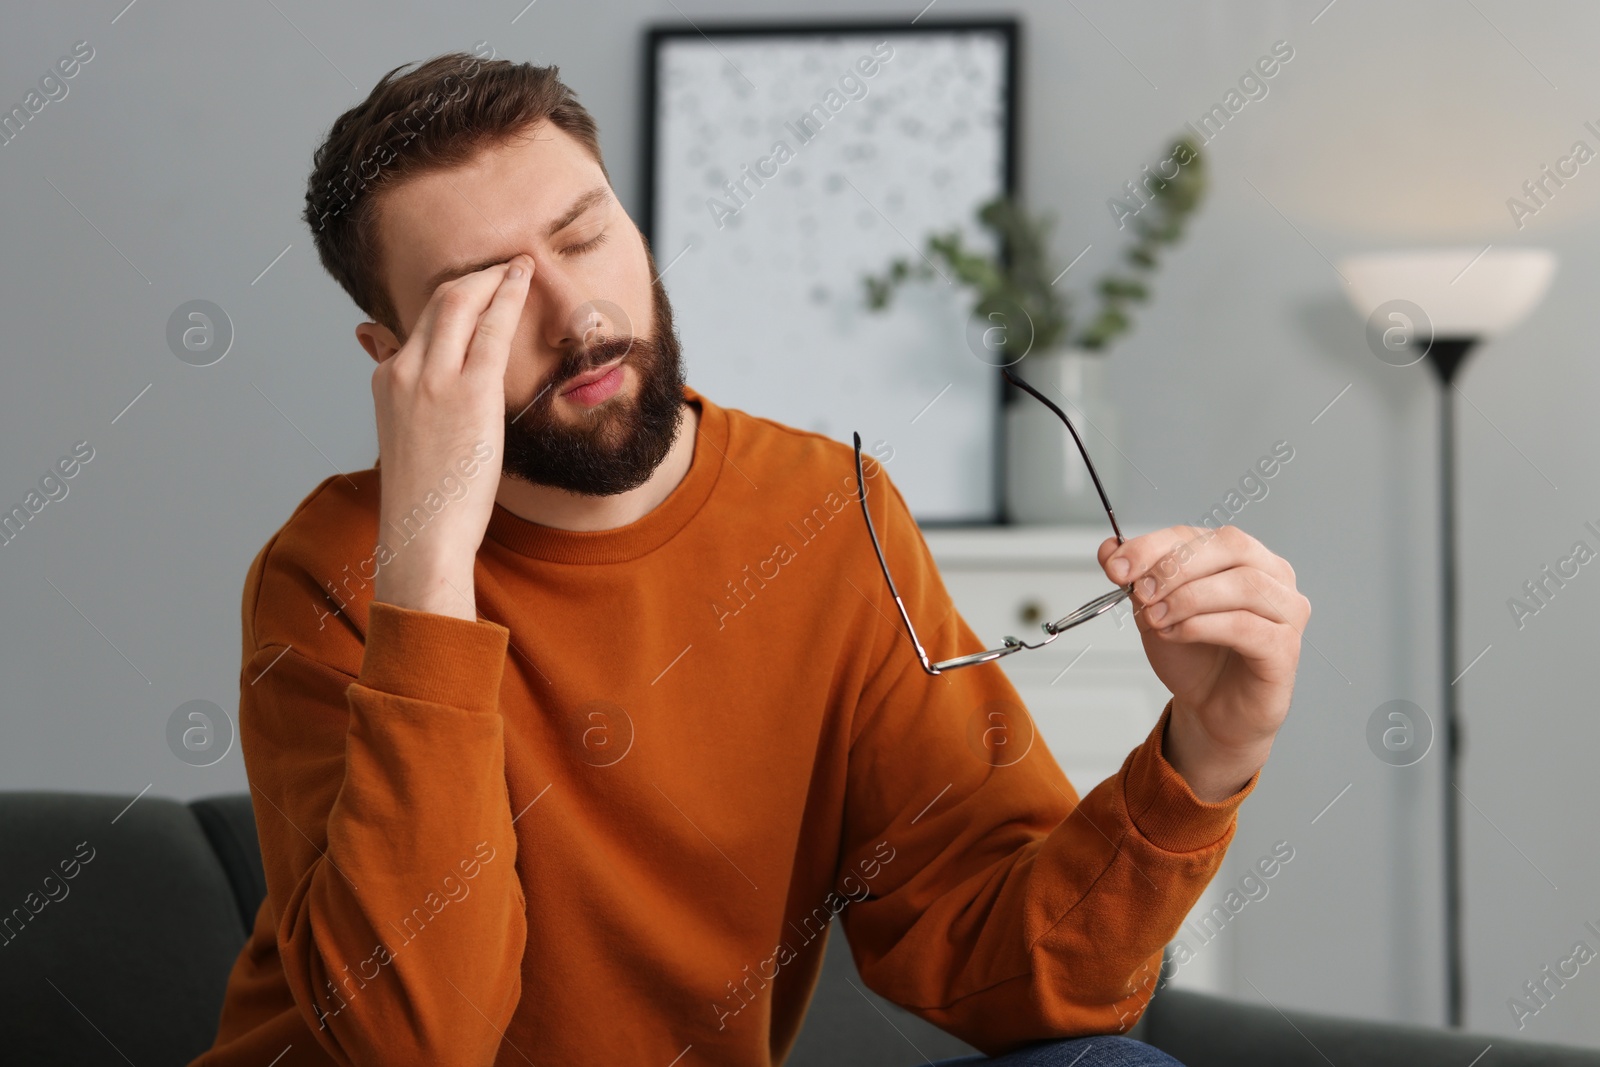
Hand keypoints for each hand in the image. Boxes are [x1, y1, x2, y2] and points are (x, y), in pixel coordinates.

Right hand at [369, 254, 533, 620]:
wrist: (422, 533)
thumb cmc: (425, 495)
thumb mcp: (405, 435)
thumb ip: (400, 389)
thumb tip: (381, 347)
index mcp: (388, 380)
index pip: (419, 322)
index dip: (452, 296)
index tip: (476, 283)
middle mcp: (403, 370)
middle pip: (437, 301)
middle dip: (473, 276)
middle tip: (504, 265)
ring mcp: (432, 379)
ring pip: (459, 302)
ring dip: (492, 278)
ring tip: (519, 266)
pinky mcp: (467, 393)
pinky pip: (490, 329)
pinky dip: (507, 297)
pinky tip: (524, 281)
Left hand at [1098, 525, 1309, 802]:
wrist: (1212, 709)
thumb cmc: (1194, 656)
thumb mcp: (1154, 611)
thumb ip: (1136, 579)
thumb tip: (1109, 547)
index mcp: (1240, 555)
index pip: (1198, 534)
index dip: (1154, 546)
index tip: (1116, 566)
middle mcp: (1272, 575)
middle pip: (1229, 547)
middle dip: (1175, 566)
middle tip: (1140, 591)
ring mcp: (1286, 610)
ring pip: (1244, 584)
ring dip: (1189, 597)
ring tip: (1156, 618)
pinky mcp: (1286, 647)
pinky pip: (1248, 627)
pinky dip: (1204, 626)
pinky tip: (1177, 633)